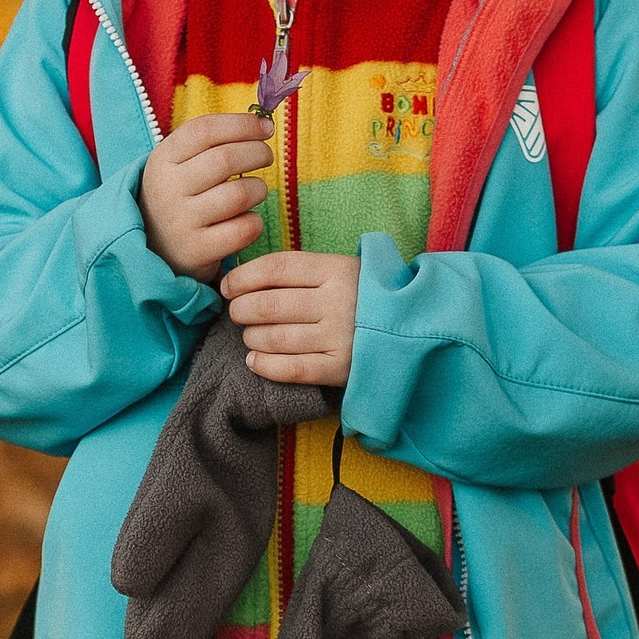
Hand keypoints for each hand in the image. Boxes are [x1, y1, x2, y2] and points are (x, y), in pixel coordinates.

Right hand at [139, 113, 273, 281]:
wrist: (154, 247)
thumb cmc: (182, 194)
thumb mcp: (180, 163)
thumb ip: (214, 141)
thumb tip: (264, 123)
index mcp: (163, 159)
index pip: (205, 130)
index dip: (242, 124)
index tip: (266, 127)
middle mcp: (168, 189)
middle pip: (225, 160)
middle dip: (257, 153)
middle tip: (266, 156)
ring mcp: (181, 222)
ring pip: (239, 195)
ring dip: (258, 188)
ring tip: (256, 189)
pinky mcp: (197, 250)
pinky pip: (243, 229)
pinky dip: (255, 221)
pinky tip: (247, 218)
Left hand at [222, 252, 359, 386]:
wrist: (411, 326)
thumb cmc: (363, 294)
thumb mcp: (341, 268)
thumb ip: (302, 271)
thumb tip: (246, 277)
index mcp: (335, 270)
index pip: (276, 268)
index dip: (244, 277)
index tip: (228, 286)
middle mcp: (337, 301)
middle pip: (269, 304)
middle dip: (242, 310)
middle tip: (237, 313)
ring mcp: (339, 337)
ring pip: (275, 338)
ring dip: (252, 338)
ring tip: (250, 336)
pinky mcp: (341, 368)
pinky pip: (291, 369)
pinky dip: (265, 366)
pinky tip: (254, 361)